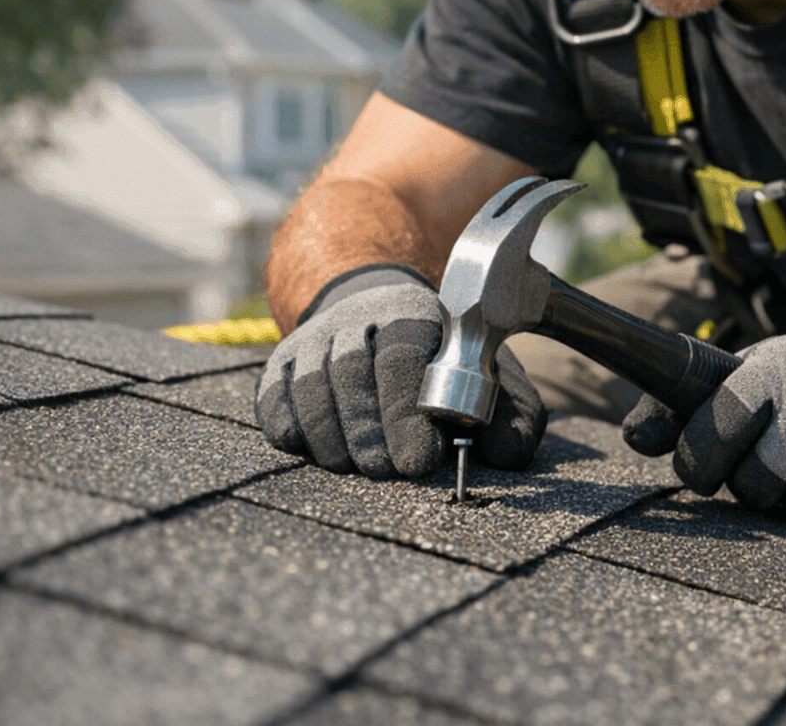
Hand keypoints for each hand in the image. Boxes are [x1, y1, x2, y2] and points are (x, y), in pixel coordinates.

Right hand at [256, 265, 546, 476]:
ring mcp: (316, 337)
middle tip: (385, 471)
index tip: (419, 461)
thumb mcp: (491, 376)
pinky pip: (274, 395)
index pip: (402, 356)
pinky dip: (289, 425)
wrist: (379, 314)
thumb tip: (508, 454)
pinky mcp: (283, 360)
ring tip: (353, 466)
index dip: (405, 411)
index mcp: (416, 313)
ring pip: (309, 383)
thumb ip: (511, 414)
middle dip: (367, 429)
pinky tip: (311, 447)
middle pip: (350, 370)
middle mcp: (360, 317)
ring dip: (329, 433)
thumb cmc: (446, 362)